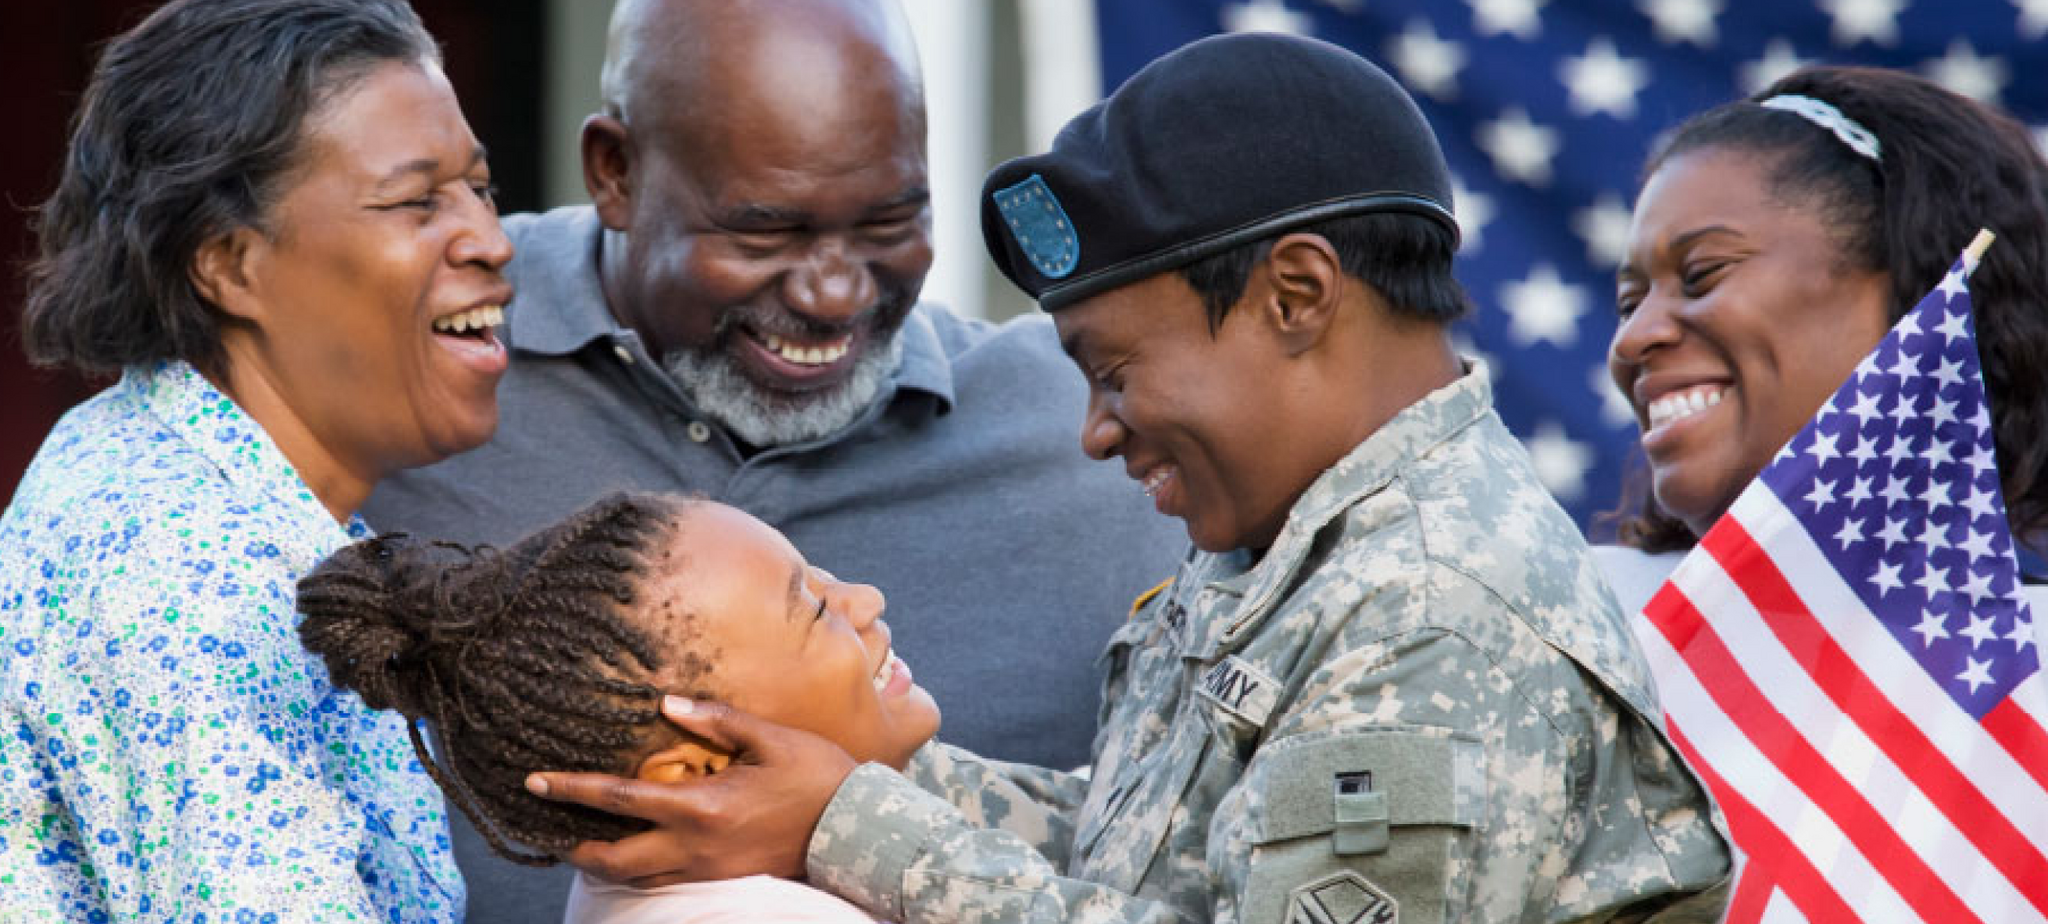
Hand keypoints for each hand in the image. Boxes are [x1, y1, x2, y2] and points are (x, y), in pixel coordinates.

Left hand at [525, 696, 857, 886]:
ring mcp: (709, 870)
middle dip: (576, 845)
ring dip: (607, 862)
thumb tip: (667, 704)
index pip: (619, 798)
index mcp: (701, 806)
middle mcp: (696, 847)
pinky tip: (640, 850)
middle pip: (614, 859)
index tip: (535, 780)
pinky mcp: (725, 881)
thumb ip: (715, 720)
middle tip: (551, 828)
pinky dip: (643, 869)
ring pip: (639, 878)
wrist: (856, 828)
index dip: (572, 789)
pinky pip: (669, 880)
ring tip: (587, 841)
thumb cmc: (816, 774)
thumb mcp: (768, 737)